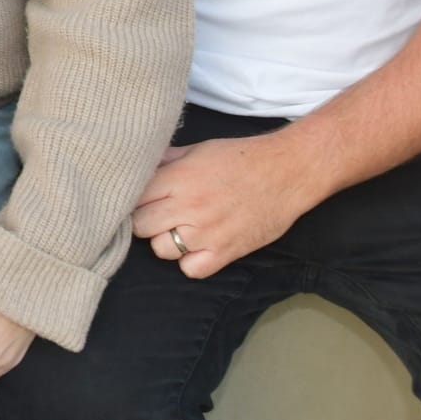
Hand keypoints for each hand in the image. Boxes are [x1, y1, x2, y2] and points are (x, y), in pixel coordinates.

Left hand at [130, 133, 322, 278]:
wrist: (287, 172)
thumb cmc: (242, 157)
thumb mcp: (198, 149)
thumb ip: (167, 160)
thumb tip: (141, 166)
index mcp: (178, 178)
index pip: (134, 198)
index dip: (133, 200)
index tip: (140, 200)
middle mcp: (188, 207)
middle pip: (140, 226)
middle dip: (144, 221)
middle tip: (157, 216)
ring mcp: (206, 232)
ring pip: (161, 250)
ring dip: (165, 241)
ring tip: (178, 230)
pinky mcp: (226, 252)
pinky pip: (191, 269)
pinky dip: (190, 262)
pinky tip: (197, 247)